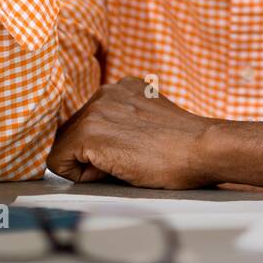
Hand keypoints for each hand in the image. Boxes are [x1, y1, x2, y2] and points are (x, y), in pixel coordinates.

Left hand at [46, 77, 216, 188]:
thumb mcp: (151, 119)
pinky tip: (117, 167)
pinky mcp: (89, 132)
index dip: (103, 146)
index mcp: (122, 87)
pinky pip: (59, 163)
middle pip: (72, 134)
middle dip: (91, 154)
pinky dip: (81, 175)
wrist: (203, 149)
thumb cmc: (186, 146)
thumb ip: (125, 120)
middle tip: (130, 159)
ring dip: (88, 163)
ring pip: (65, 148)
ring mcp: (95, 109)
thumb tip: (102, 144)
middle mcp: (105, 92)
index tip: (132, 150)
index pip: (88, 122)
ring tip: (126, 161)